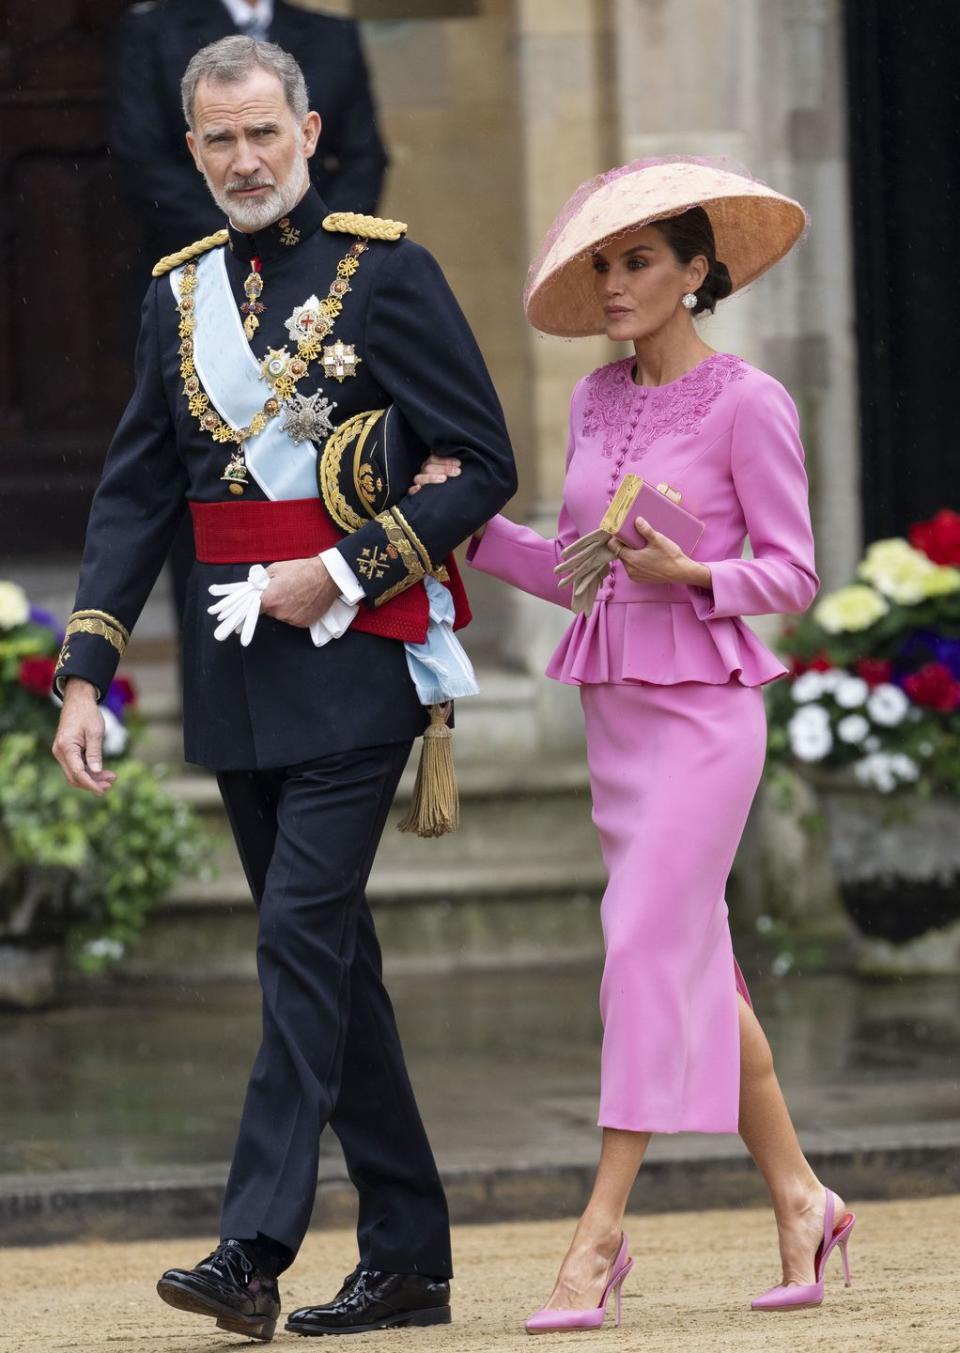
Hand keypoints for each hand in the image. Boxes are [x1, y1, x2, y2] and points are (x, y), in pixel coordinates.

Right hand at [52, 678, 116, 794]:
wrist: (77, 700)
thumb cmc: (87, 713)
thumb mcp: (95, 732)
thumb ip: (95, 753)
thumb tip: (96, 772)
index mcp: (66, 747)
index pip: (77, 773)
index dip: (91, 784)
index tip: (103, 789)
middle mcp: (59, 752)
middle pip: (75, 776)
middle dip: (93, 783)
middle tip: (111, 783)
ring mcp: (61, 752)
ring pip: (75, 773)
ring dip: (92, 778)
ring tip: (111, 778)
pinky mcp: (65, 751)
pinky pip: (75, 766)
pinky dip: (88, 771)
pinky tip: (102, 772)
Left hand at [260, 557, 339, 627]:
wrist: (327, 577)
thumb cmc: (303, 570)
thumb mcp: (276, 568)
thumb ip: (261, 579)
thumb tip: (255, 585)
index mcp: (269, 599)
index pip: (255, 606)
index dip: (261, 599)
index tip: (265, 595)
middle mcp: (279, 613)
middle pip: (270, 612)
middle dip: (274, 603)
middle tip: (284, 591)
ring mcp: (292, 620)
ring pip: (283, 616)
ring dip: (286, 608)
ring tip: (296, 595)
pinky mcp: (304, 623)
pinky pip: (294, 619)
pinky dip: (297, 613)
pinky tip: (303, 602)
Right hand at [409, 455, 460, 494]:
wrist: (441, 504)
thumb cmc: (448, 485)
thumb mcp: (450, 475)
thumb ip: (453, 468)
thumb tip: (460, 463)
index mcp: (430, 465)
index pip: (434, 459)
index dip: (446, 461)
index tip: (459, 464)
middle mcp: (423, 472)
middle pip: (429, 468)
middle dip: (444, 469)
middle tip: (457, 472)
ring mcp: (418, 483)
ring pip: (420, 478)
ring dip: (432, 477)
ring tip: (444, 479)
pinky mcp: (414, 494)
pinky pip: (410, 491)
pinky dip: (414, 489)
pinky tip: (419, 488)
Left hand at [609, 516, 711, 587]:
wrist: (681, 572)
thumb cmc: (669, 556)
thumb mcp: (657, 540)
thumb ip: (645, 530)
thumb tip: (637, 520)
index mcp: (631, 559)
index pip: (614, 547)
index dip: (616, 539)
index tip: (622, 533)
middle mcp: (630, 570)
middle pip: (620, 553)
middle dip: (626, 546)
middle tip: (635, 538)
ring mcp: (635, 576)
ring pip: (627, 561)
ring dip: (631, 554)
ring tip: (642, 547)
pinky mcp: (641, 579)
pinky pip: (633, 568)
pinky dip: (637, 562)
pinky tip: (646, 556)